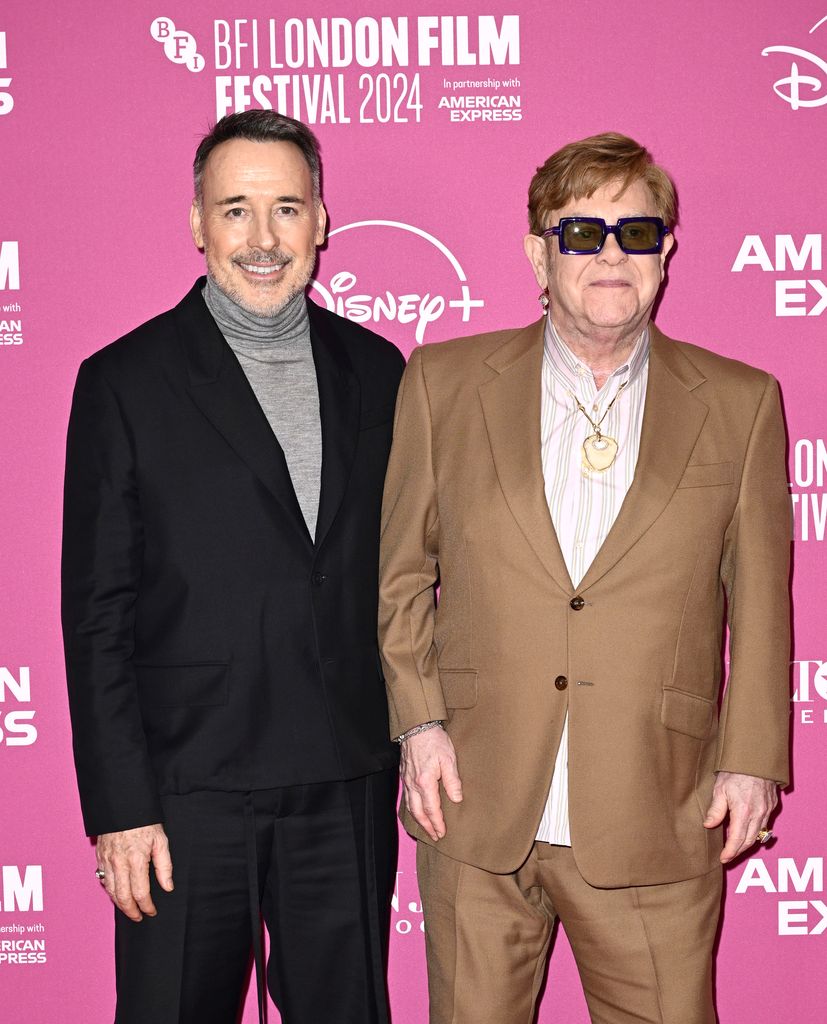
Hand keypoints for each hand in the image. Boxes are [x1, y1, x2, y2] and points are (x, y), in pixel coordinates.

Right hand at [96, 823, 173, 920]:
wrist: (124, 805)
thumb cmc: (145, 822)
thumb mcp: (161, 841)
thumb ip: (165, 866)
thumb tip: (167, 887)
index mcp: (136, 860)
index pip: (141, 893)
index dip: (147, 906)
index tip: (152, 911)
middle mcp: (119, 863)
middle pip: (122, 897)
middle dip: (131, 911)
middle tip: (139, 917)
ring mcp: (107, 860)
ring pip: (110, 891)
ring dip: (119, 903)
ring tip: (129, 908)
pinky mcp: (99, 857)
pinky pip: (103, 879)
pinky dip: (109, 890)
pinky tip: (117, 892)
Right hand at [400, 727, 462, 841]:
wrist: (417, 726)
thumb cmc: (434, 740)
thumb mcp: (449, 758)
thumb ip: (452, 780)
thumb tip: (456, 799)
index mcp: (425, 781)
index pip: (431, 809)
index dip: (437, 823)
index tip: (442, 833)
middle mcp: (413, 784)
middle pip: (418, 812)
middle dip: (426, 826)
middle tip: (434, 836)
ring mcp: (406, 780)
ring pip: (410, 806)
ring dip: (418, 820)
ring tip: (426, 828)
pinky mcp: (404, 775)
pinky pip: (406, 797)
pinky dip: (411, 808)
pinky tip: (416, 810)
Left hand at [703, 772, 777, 863]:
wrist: (756, 758)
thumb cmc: (735, 771)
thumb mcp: (719, 789)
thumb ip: (715, 810)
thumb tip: (708, 825)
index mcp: (743, 812)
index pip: (737, 839)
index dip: (730, 851)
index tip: (723, 858)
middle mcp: (758, 814)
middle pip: (749, 840)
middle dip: (738, 850)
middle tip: (728, 855)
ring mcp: (767, 810)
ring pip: (758, 834)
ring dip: (747, 842)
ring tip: (736, 846)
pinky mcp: (772, 805)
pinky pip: (765, 824)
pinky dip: (756, 831)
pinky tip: (748, 830)